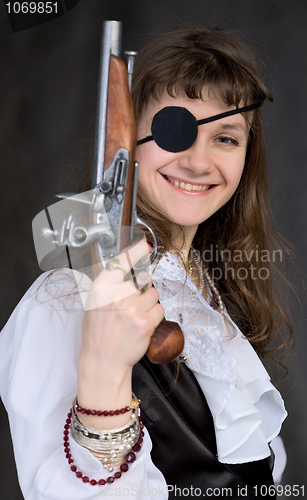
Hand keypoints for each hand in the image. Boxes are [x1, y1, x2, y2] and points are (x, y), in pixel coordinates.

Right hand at [77, 240, 163, 424]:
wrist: (103, 360)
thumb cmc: (99, 332)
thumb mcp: (96, 302)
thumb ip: (111, 285)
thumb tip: (132, 269)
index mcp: (101, 287)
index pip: (122, 262)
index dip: (136, 252)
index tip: (145, 245)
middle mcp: (116, 294)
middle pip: (143, 280)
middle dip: (141, 291)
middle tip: (131, 306)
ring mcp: (131, 308)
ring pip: (154, 294)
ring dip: (149, 304)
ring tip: (135, 317)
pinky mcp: (145, 322)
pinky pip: (159, 309)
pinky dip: (155, 316)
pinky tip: (142, 325)